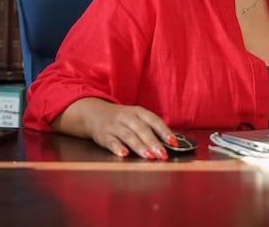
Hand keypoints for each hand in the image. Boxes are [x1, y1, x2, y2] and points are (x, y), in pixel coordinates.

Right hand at [53, 98, 178, 159]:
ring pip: (129, 136)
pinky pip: (111, 142)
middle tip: (163, 154)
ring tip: (149, 156)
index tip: (174, 143)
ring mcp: (115, 126)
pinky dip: (118, 148)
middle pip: (142, 129)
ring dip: (140, 147)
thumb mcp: (137, 118)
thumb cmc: (122, 119)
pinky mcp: (103, 135)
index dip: (165, 132)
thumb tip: (171, 142)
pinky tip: (124, 155)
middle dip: (154, 142)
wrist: (94, 114)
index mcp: (139, 112)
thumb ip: (151, 128)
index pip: (154, 120)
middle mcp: (127, 117)